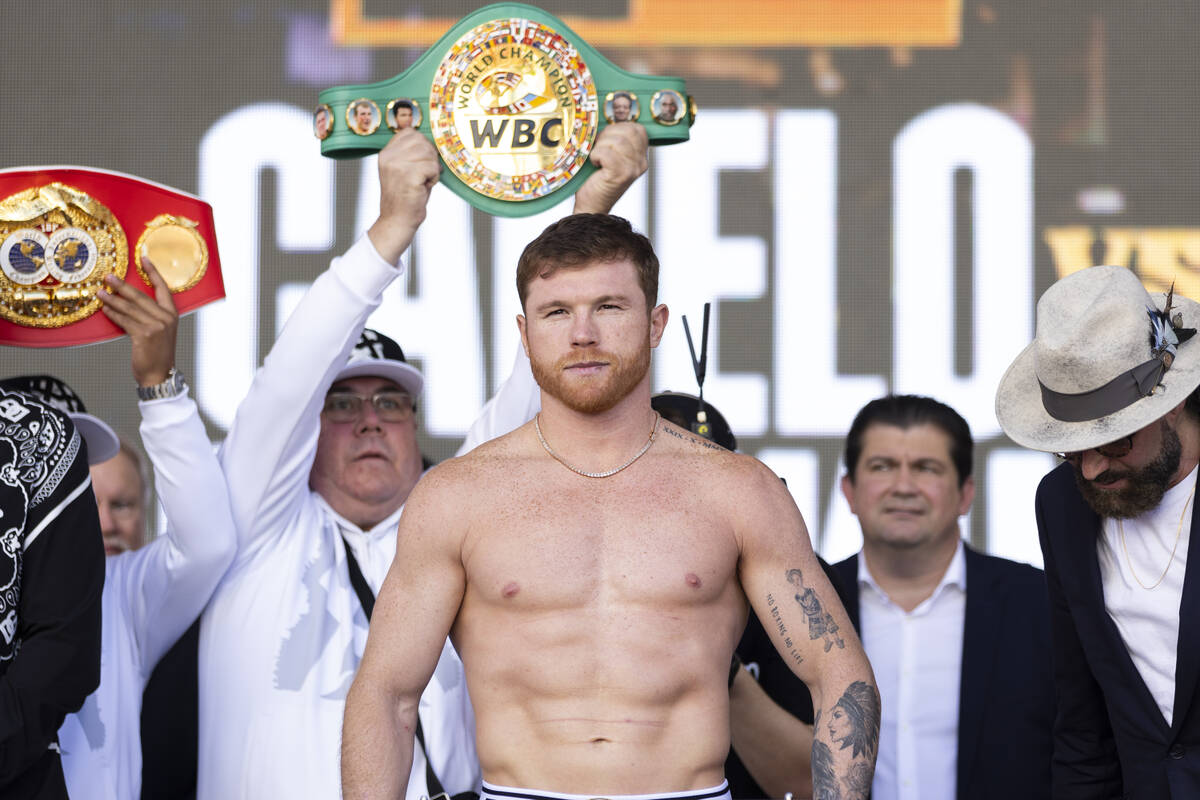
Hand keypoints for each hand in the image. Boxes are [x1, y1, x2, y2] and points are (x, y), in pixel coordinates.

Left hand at [97, 254, 178, 387]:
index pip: (163, 288)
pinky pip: (124, 320)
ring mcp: (156, 326)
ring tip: (99, 292)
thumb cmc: (157, 353)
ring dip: (112, 299)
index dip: (153, 272)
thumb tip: (127, 301)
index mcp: (172, 314)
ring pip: (129, 308)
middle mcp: (166, 318)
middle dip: (122, 285)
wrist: (159, 374)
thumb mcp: (160, 331)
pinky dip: (113, 314)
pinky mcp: (144, 335)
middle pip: (140, 296)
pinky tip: (105, 309)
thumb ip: (150, 315)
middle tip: (108, 277)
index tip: (143, 259)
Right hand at [368, 129, 441, 263]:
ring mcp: (397, 165)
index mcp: (386, 153)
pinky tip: (425, 187)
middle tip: (424, 175)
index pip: (410, 133)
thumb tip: (432, 141)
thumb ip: (412, 153)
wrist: (397, 221)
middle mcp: (389, 157)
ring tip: (423, 181)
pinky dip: (434, 178)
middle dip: (430, 157)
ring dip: (432, 168)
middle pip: (422, 141)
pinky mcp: (408, 176)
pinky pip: (432, 167)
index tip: (421, 163)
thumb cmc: (406, 197)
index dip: (422, 146)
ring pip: (429, 153)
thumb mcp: (403, 169)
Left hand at [572, 122, 648, 214]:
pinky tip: (595, 164)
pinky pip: (607, 153)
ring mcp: (633, 169)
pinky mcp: (621, 175)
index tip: (606, 141)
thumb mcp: (610, 155)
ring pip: (618, 141)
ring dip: (600, 146)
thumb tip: (602, 120)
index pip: (637, 129)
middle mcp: (641, 163)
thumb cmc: (596, 179)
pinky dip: (596, 155)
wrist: (591, 206)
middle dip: (608, 135)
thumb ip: (615, 140)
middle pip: (629, 131)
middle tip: (598, 149)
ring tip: (596, 158)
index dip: (618, 129)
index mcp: (641, 156)